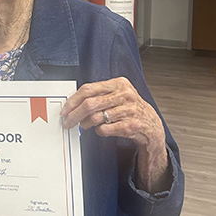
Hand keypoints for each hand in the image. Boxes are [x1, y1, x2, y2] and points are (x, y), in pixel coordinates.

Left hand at [59, 77, 170, 191]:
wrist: (151, 123)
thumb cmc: (128, 108)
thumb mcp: (116, 94)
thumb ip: (98, 95)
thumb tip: (72, 103)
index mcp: (118, 83)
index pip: (88, 89)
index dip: (73, 101)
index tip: (65, 110)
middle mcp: (125, 94)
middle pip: (90, 104)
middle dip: (74, 115)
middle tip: (68, 121)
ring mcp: (129, 110)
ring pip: (96, 118)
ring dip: (86, 124)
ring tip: (85, 125)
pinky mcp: (131, 125)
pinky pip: (105, 129)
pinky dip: (99, 131)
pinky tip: (100, 129)